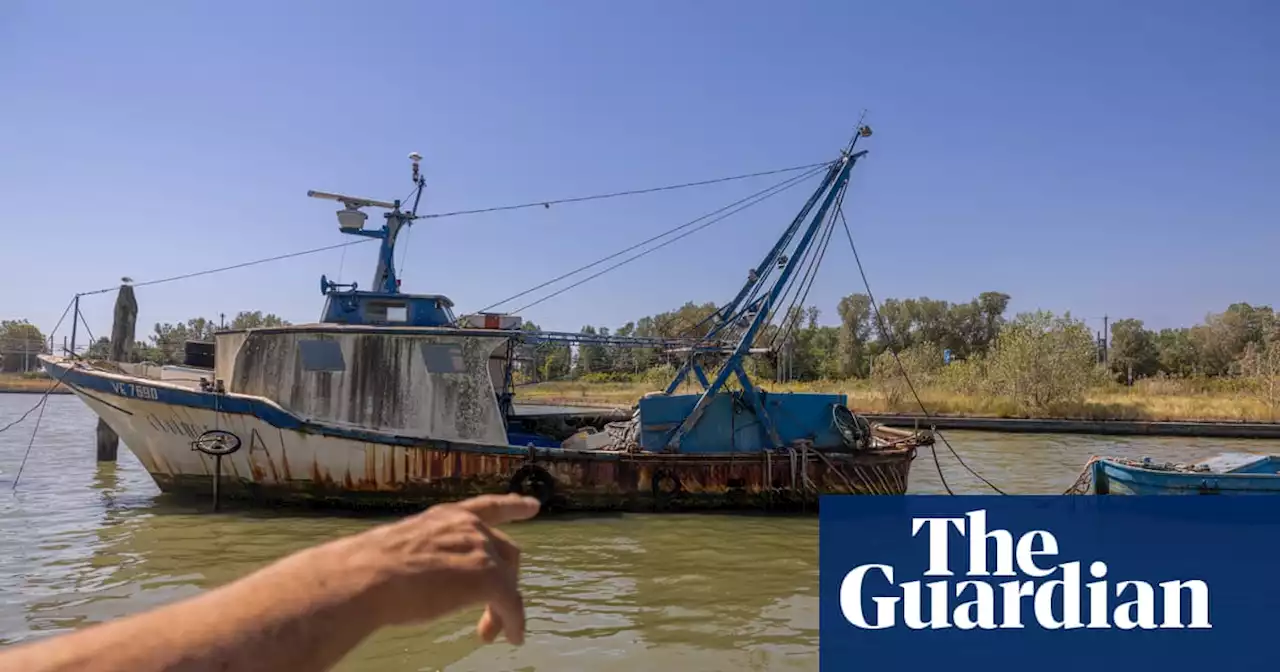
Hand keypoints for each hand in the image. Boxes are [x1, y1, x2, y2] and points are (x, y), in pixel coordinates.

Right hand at [341, 494, 540, 643]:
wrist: (365, 578)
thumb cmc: (368, 570)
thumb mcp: (404, 550)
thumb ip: (426, 555)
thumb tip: (423, 577)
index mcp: (446, 518)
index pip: (488, 508)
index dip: (513, 506)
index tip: (533, 506)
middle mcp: (469, 527)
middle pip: (505, 553)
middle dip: (504, 582)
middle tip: (492, 613)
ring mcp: (481, 550)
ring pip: (508, 581)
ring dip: (503, 608)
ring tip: (490, 633)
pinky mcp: (488, 578)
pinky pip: (511, 603)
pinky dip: (514, 622)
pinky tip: (511, 637)